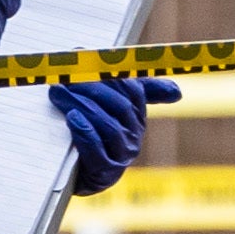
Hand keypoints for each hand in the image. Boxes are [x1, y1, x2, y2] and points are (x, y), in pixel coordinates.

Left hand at [56, 74, 181, 195]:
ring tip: (59, 92)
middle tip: (65, 76)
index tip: (84, 59)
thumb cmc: (87, 135)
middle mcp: (134, 136)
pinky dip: (84, 132)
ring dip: (82, 106)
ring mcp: (122, 156)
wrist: (68, 174)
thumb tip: (175, 90)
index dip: (108, 74)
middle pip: (120, 106)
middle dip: (91, 88)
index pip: (133, 90)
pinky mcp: (105, 174)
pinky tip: (72, 118)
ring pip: (109, 126)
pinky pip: (97, 150)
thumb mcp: (105, 109)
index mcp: (137, 117)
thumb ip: (126, 88)